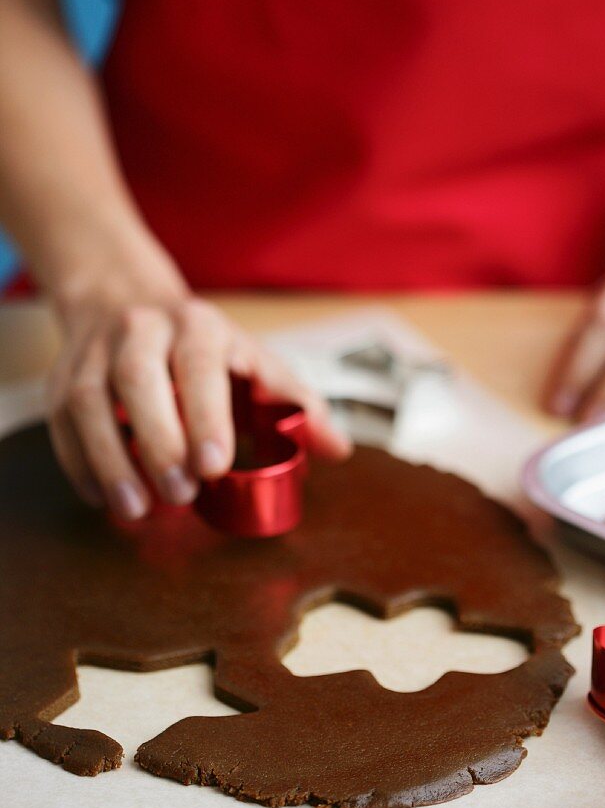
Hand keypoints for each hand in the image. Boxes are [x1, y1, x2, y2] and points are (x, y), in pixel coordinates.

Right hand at [48, 289, 350, 520]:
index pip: (199, 364)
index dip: (205, 415)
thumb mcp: (253, 362)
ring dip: (110, 460)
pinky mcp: (62, 378)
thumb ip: (294, 405)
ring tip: (135, 509)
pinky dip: (79, 464)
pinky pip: (62, 421)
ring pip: (89, 401)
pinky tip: (102, 498)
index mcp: (199, 326)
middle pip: (138, 378)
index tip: (213, 466)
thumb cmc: (200, 347)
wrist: (123, 298)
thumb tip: (338, 449)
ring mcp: (95, 351)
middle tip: (181, 495)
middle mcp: (141, 329)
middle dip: (158, 441)